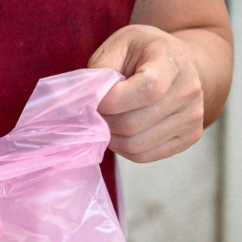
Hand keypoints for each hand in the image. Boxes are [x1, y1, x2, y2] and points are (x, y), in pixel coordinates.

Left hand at [89, 25, 205, 162]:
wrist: (178, 62)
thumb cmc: (142, 53)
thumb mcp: (118, 45)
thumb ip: (101, 68)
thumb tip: (87, 99)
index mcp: (172, 62)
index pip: (146, 90)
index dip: (111, 101)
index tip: (96, 99)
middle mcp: (189, 90)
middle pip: (133, 124)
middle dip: (105, 122)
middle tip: (98, 112)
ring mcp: (193, 116)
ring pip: (135, 145)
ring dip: (112, 137)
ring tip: (110, 120)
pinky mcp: (190, 136)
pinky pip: (144, 156)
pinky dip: (124, 149)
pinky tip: (123, 131)